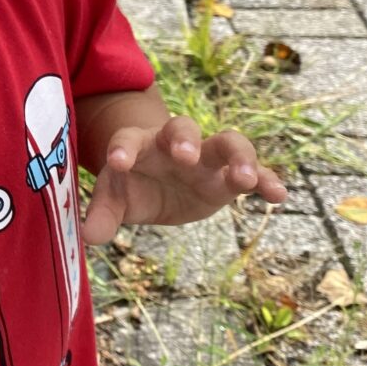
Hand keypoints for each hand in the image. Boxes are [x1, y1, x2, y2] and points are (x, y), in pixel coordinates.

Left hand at [80, 115, 287, 244]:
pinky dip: (268, 180)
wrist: (157, 181)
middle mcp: (176, 144)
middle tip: (186, 156)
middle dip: (185, 139)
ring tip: (245, 179)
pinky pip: (255, 174)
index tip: (117, 163)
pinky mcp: (229, 177)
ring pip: (228, 143)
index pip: (130, 139)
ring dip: (239, 157)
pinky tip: (279, 195)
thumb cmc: (132, 184)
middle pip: (183, 127)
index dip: (123, 148)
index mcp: (140, 144)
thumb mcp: (115, 199)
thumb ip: (102, 214)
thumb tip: (87, 237)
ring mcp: (207, 157)